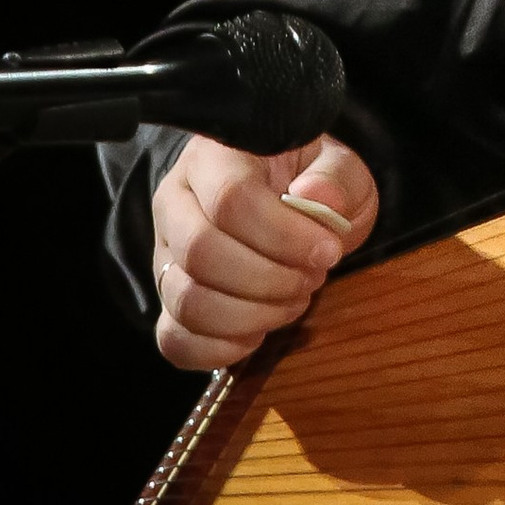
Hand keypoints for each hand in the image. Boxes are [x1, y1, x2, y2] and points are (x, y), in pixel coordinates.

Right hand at [149, 132, 380, 371]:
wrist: (292, 197)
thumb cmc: (313, 179)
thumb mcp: (339, 165)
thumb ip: (336, 176)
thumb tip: (316, 197)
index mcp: (215, 156)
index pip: (231, 199)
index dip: (283, 236)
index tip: (328, 252)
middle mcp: (175, 202)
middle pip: (200, 253)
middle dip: (268, 280)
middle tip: (311, 279)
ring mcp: (165, 253)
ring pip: (185, 299)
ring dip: (250, 315)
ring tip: (292, 301)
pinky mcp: (167, 297)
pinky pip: (173, 338)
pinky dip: (218, 348)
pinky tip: (257, 333)